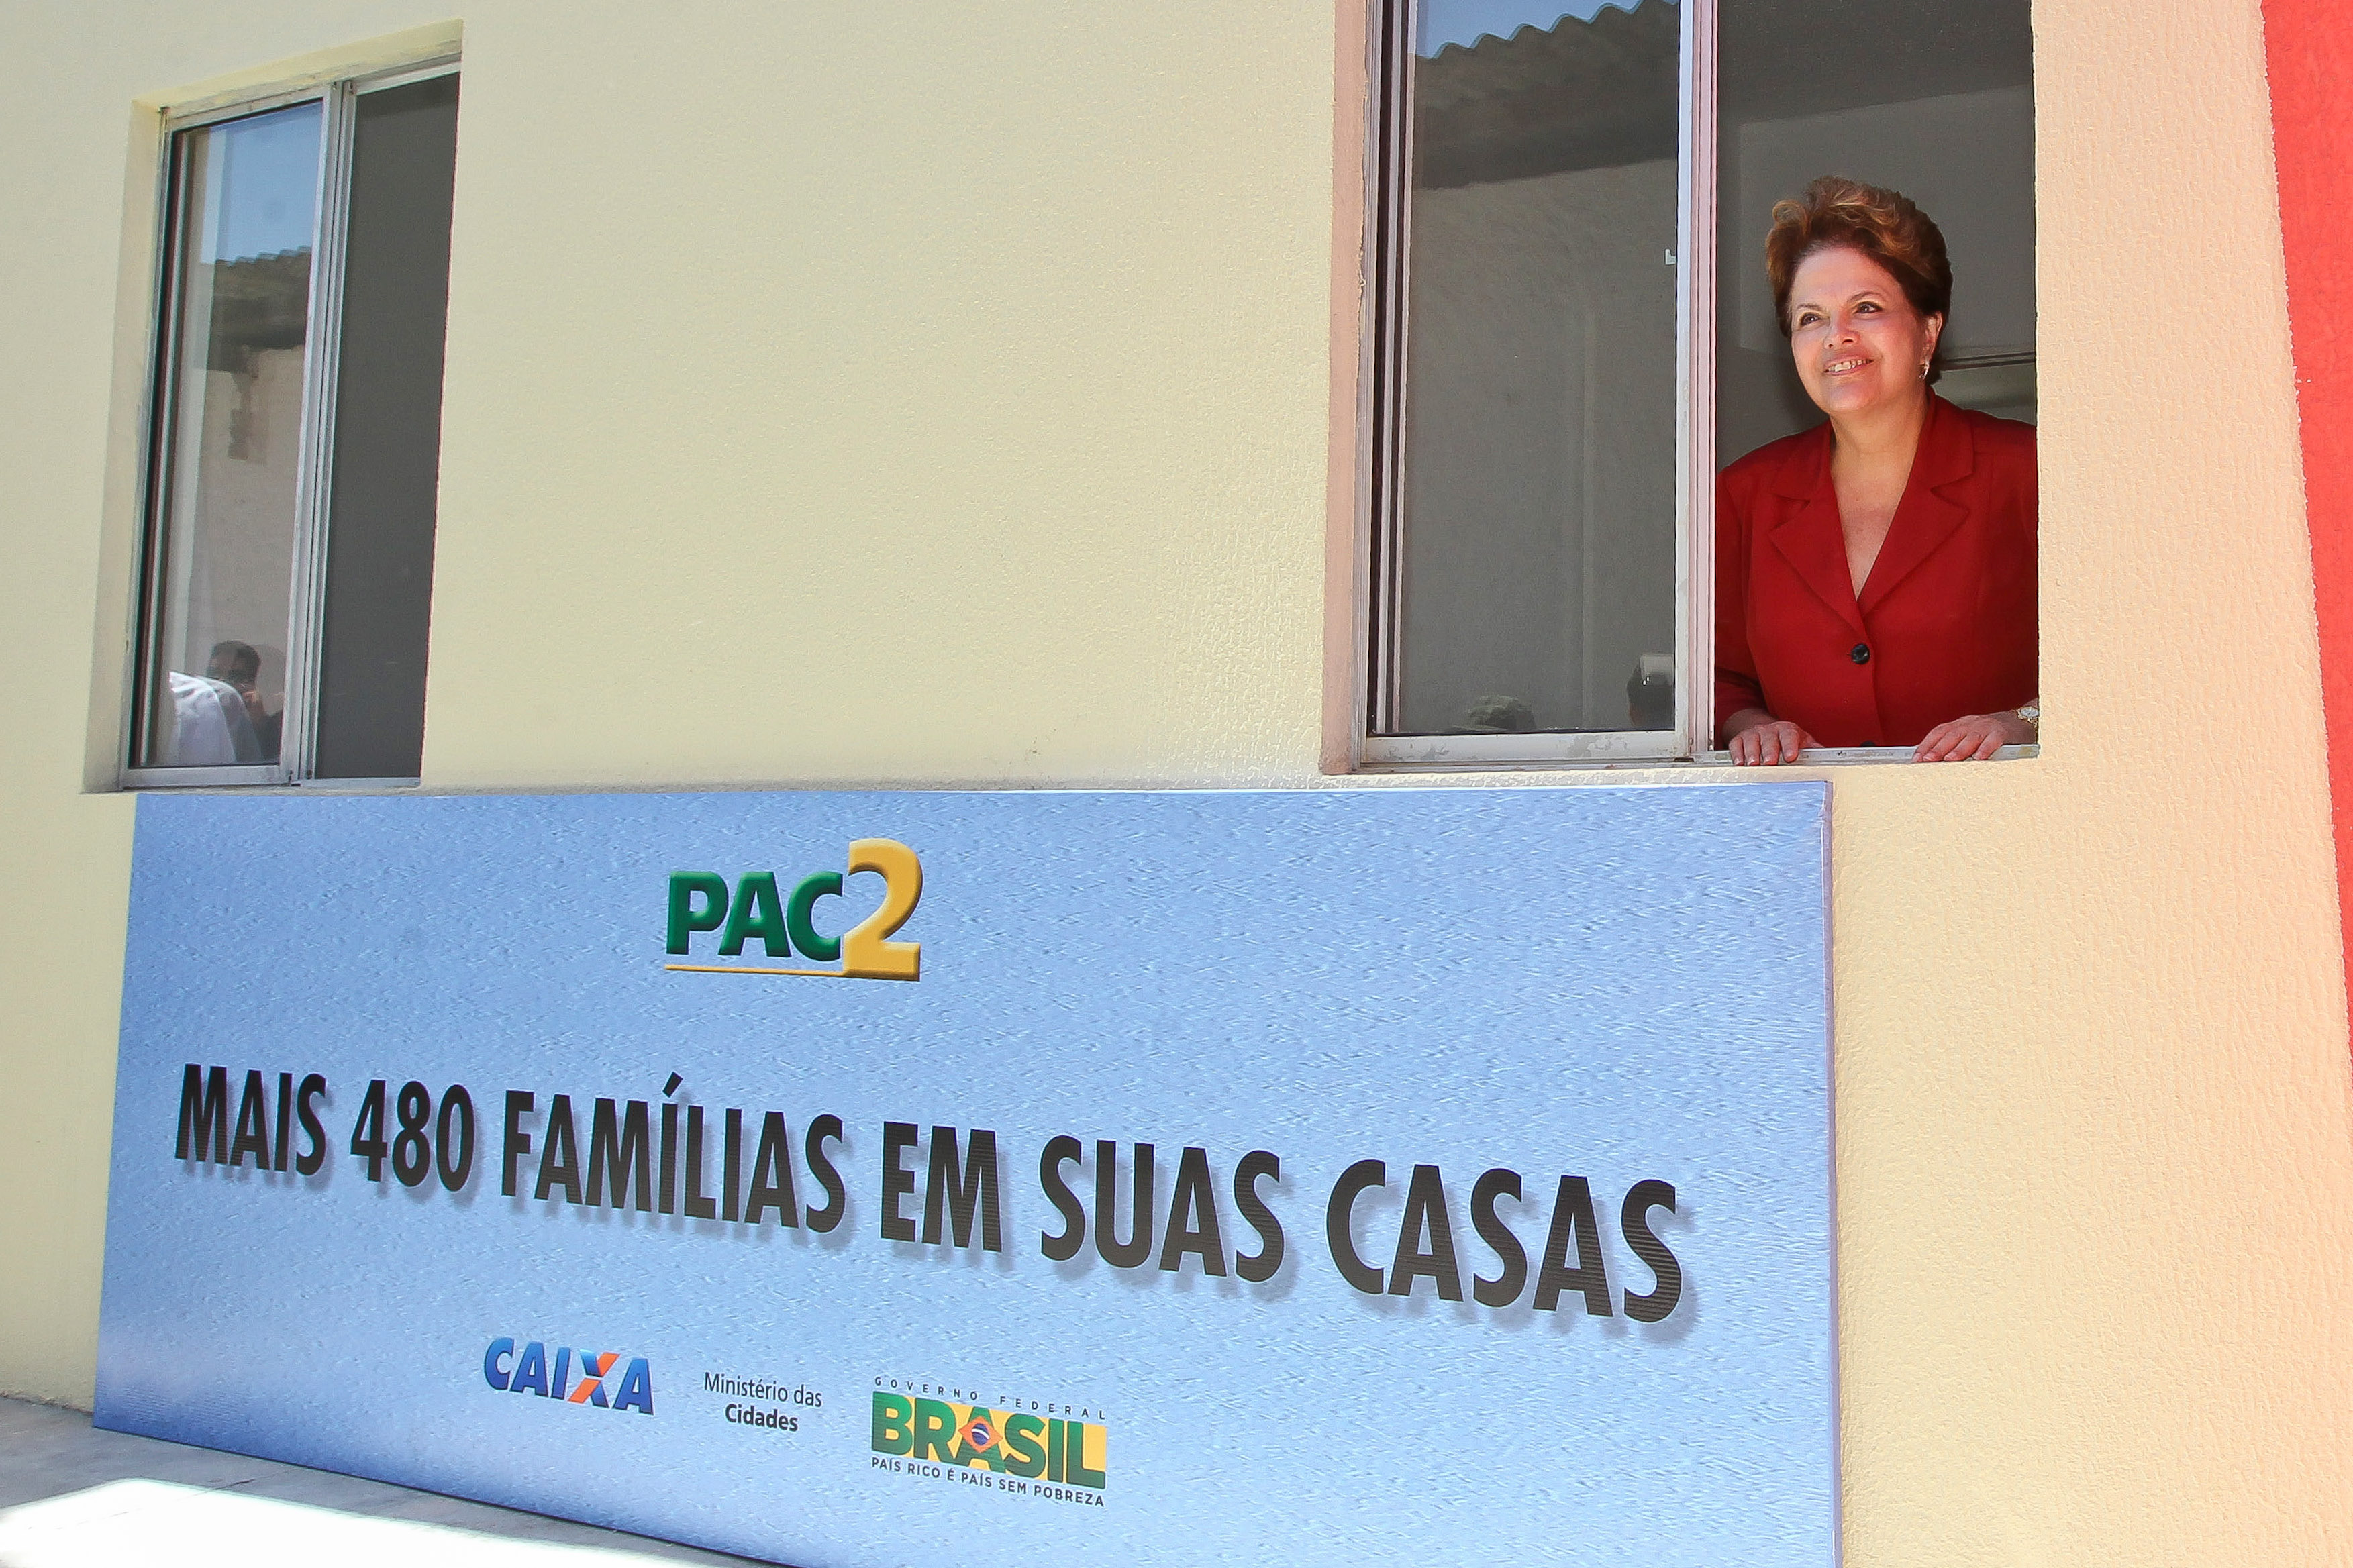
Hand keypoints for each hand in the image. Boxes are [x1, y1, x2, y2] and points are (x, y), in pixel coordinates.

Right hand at [1727, 717, 1818, 764]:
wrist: (1768, 732)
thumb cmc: (1788, 742)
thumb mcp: (1803, 743)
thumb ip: (1814, 751)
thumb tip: (1830, 759)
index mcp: (1788, 730)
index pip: (1789, 735)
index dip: (1790, 745)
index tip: (1790, 756)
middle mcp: (1770, 730)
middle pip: (1769, 737)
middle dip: (1769, 750)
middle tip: (1770, 762)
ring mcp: (1754, 734)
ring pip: (1752, 740)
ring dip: (1752, 753)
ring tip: (1754, 764)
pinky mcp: (1740, 739)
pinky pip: (1737, 744)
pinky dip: (1737, 753)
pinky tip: (1740, 762)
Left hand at [1913, 711, 2034, 760]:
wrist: (2019, 722)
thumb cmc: (1990, 733)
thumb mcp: (1969, 735)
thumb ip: (1952, 745)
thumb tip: (1930, 760)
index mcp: (1960, 724)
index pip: (1939, 732)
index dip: (1926, 744)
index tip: (1917, 758)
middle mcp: (1971, 724)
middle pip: (1952, 735)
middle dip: (1938, 748)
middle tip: (1928, 760)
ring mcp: (1987, 727)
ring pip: (1971, 737)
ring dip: (1959, 749)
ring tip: (1950, 759)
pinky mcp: (2002, 732)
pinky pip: (1993, 740)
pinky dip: (1986, 749)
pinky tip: (1980, 757)